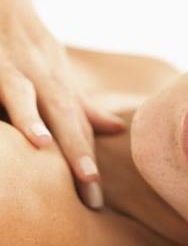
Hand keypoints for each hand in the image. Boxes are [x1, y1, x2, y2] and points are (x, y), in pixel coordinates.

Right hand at [0, 0, 124, 209]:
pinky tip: (3, 126)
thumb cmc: (26, 43)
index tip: (97, 202)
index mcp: (58, 79)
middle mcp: (38, 69)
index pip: (77, 125)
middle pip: (62, 110)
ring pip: (20, 89)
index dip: (87, 160)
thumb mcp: (56, 71)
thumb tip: (118, 129)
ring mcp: (8, 59)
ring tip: (43, 145)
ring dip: (30, 116)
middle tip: (90, 185)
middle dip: (75, 147)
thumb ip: (80, 104)